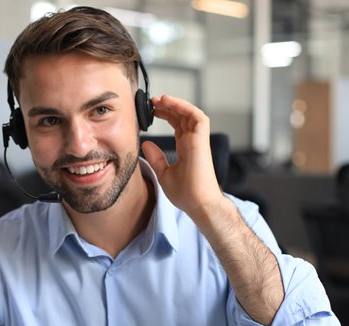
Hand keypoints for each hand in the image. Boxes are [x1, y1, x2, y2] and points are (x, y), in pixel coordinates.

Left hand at [141, 95, 224, 218]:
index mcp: (186, 149)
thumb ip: (156, 157)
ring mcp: (198, 140)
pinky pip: (197, 117)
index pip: (178, 126)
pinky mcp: (202, 140)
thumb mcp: (163, 174)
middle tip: (152, 101)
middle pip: (182, 117)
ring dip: (175, 104)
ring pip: (189, 114)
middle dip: (168, 107)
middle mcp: (193, 142)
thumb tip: (145, 144)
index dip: (167, 116)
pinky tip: (169, 102)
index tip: (153, 112)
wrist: (198, 204)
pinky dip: (184, 107)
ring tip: (159, 99)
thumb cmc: (186, 193)